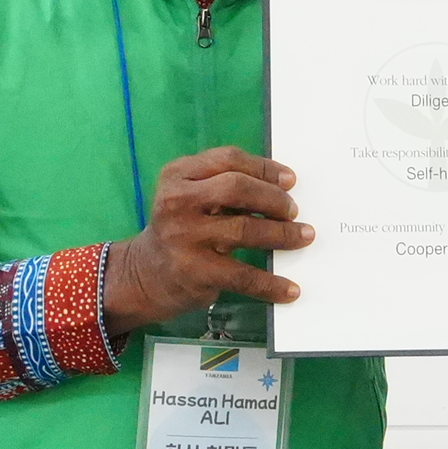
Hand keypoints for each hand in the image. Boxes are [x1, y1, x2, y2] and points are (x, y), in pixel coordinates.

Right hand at [103, 146, 310, 334]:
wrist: (144, 275)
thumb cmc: (180, 229)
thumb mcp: (189, 196)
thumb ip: (222, 185)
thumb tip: (281, 187)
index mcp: (177, 175)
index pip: (227, 159)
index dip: (264, 167)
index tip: (289, 180)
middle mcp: (176, 202)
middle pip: (236, 188)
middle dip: (273, 198)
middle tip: (294, 211)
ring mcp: (184, 237)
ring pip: (244, 229)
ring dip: (282, 234)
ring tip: (303, 237)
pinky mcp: (194, 271)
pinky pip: (242, 275)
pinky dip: (271, 284)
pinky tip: (289, 289)